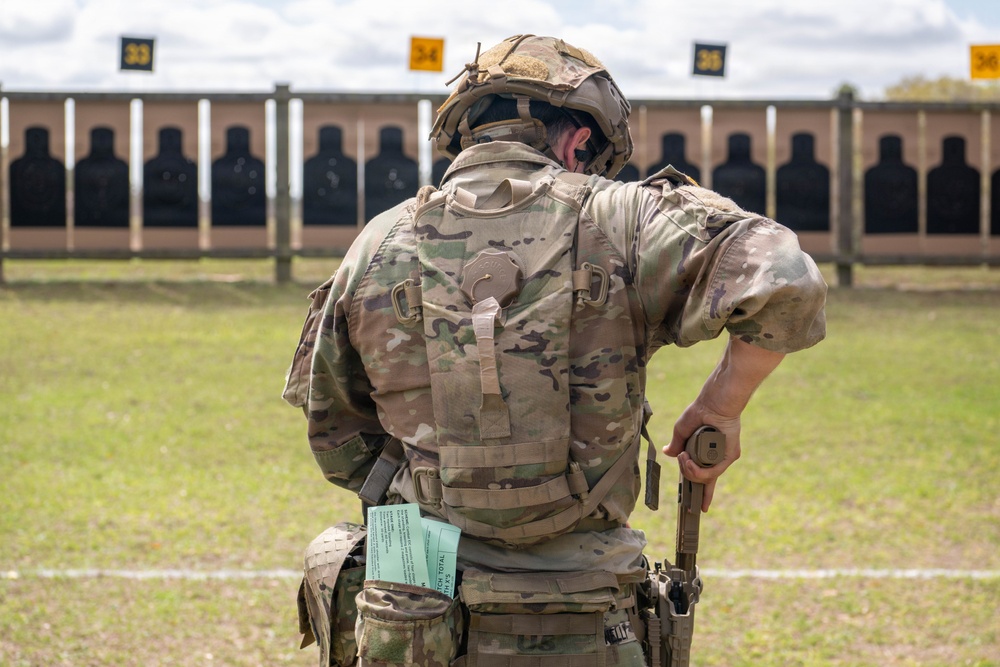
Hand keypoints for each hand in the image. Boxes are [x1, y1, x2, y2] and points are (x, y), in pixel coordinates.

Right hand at [661, 337, 781, 511]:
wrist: (714, 402)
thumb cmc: (699, 411)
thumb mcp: (682, 430)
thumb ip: (676, 443)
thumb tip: (668, 453)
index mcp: (705, 454)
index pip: (705, 478)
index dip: (703, 494)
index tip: (700, 509)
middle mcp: (716, 459)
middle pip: (702, 481)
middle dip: (688, 476)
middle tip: (682, 459)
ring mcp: (723, 458)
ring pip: (705, 478)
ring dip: (690, 470)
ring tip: (685, 458)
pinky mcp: (730, 455)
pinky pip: (713, 472)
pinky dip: (698, 469)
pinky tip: (689, 460)